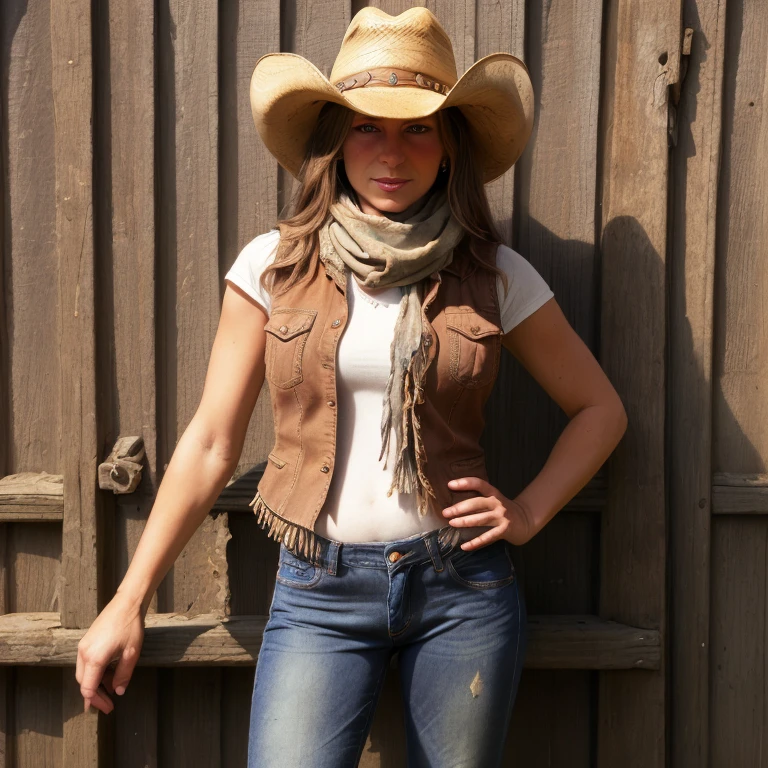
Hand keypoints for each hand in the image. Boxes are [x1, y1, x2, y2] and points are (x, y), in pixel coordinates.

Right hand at [76, 591, 144, 714]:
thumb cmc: (130, 626)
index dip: (97, 702)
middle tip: (109, 703)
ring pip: (84, 673)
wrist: (127, 603)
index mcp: (94, 658)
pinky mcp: (86, 641)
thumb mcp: (132, 653)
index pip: (88, 689)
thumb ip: (123, 675)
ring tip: (112, 688)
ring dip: (95, 683)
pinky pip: (86, 662)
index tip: (108, 708)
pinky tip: (109, 674)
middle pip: (83, 683)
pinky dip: (95, 672)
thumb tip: (118, 691)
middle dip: (95, 695)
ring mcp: (83, 646)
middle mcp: (84, 653)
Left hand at [442, 476, 535, 549]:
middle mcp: (497, 503)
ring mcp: (501, 517)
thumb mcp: (494, 499)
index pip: (479, 484)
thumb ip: (479, 499)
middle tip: (445, 512)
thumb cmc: (503, 509)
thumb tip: (454, 502)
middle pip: (476, 503)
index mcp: (493, 493)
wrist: (525, 520)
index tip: (450, 484)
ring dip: (465, 522)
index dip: (465, 483)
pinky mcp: (504, 530)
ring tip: (452, 523)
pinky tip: (464, 546)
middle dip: (459, 508)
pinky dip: (475, 543)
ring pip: (480, 520)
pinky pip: (487, 537)